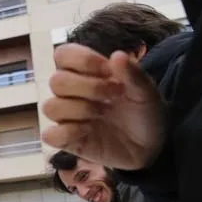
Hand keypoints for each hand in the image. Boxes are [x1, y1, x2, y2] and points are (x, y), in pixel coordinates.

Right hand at [40, 44, 165, 170]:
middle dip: (87, 87)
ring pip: (50, 107)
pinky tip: (88, 131)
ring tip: (103, 114)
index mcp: (86, 73)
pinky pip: (50, 135)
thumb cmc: (144, 114)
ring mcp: (67, 117)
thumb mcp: (146, 92)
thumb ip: (133, 73)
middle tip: (114, 94)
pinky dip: (68, 132)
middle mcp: (72, 93)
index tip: (108, 70)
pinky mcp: (66, 140)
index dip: (82, 60)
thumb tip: (117, 55)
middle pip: (56, 81)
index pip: (63, 54)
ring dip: (80, 109)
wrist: (151, 146)